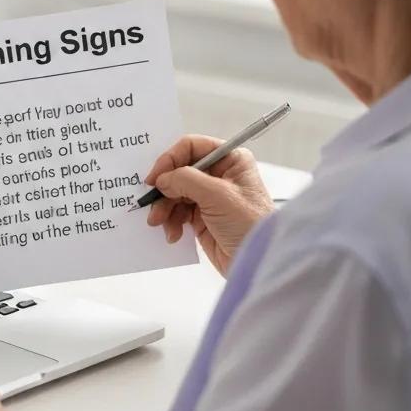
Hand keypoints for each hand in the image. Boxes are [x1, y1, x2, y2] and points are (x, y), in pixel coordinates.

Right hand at [145, 134, 273, 276]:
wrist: (257, 263)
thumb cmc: (250, 224)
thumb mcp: (218, 195)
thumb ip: (186, 180)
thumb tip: (162, 179)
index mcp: (230, 159)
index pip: (191, 147)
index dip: (170, 159)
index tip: (155, 178)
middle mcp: (219, 174)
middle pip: (179, 171)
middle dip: (165, 189)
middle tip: (152, 204)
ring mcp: (209, 196)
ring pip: (174, 193)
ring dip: (164, 208)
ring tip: (160, 223)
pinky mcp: (202, 217)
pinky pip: (177, 212)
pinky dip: (170, 221)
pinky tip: (173, 234)